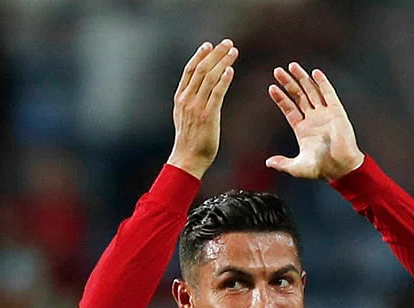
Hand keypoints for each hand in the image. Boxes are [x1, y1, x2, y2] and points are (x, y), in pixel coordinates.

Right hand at [166, 39, 238, 178]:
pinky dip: (223, 80)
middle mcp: (187, 99)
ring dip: (222, 62)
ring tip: (233, 51)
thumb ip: (191, 101)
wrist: (187, 159)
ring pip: (209, 77)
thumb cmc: (189, 140)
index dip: (199, 55)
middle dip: (215, 54)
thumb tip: (200, 90)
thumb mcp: (185, 116)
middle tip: (227, 43)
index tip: (209, 45)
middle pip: (201, 69)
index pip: (189, 70)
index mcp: (180, 98)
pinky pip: (216, 93)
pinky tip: (230, 70)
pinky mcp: (208, 116)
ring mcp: (196, 107)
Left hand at [266, 63, 364, 181]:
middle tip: (278, 71)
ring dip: (302, 78)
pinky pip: (329, 94)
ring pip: (311, 91)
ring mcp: (325, 114)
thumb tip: (268, 162)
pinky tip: (315, 73)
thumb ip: (282, 163)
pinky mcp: (336, 112)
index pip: (289, 109)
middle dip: (288, 83)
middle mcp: (313, 119)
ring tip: (292, 66)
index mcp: (303, 129)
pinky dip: (322, 83)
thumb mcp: (297, 167)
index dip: (280, 98)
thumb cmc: (321, 168)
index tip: (271, 87)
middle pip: (298, 96)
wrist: (341, 167)